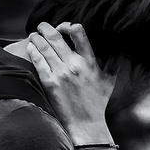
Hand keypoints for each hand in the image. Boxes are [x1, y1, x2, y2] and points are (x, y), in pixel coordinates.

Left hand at [26, 22, 116, 143]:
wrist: (86, 124)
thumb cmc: (98, 102)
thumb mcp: (110, 80)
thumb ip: (113, 63)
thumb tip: (119, 50)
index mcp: (89, 61)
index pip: (78, 33)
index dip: (68, 25)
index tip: (63, 27)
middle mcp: (74, 65)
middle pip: (55, 37)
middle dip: (46, 28)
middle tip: (42, 26)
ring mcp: (61, 74)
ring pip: (44, 47)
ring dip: (36, 38)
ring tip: (34, 35)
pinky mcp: (50, 83)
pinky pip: (38, 61)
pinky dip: (32, 51)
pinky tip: (30, 47)